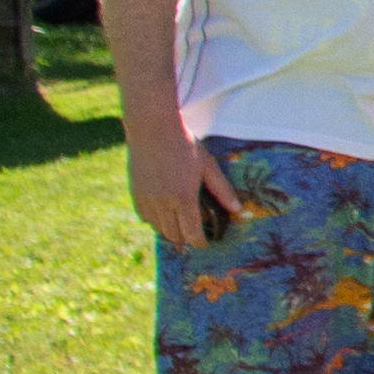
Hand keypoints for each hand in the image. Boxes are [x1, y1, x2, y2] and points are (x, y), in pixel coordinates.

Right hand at [124, 122, 241, 251]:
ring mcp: (146, 200)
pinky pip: (145, 218)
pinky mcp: (135, 195)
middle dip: (186, 239)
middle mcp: (162, 203)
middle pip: (174, 235)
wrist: (152, 130)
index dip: (200, 242)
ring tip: (180, 230)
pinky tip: (164, 217)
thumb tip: (238, 209)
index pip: (191, 233)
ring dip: (170, 232)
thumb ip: (222, 190)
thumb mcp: (208, 166)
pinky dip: (155, 222)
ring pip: (158, 229)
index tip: (206, 243)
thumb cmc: (184, 145)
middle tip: (195, 238)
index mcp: (183, 198)